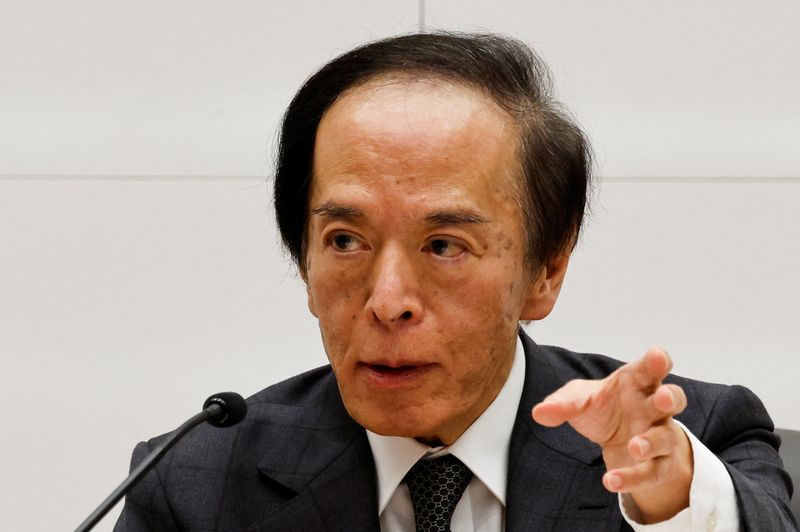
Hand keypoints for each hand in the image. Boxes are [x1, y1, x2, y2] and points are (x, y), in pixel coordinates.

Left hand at [531, 348, 692, 523]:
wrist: (617, 440)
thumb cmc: (603, 408)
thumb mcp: (579, 401)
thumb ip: (562, 403)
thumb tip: (539, 412)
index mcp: (636, 383)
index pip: (649, 368)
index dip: (656, 360)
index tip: (657, 357)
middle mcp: (653, 407)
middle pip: (672, 398)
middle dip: (670, 397)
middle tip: (662, 398)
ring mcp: (660, 435)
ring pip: (666, 438)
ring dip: (652, 442)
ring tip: (634, 447)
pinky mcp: (658, 464)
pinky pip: (652, 472)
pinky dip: (632, 478)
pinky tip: (611, 480)